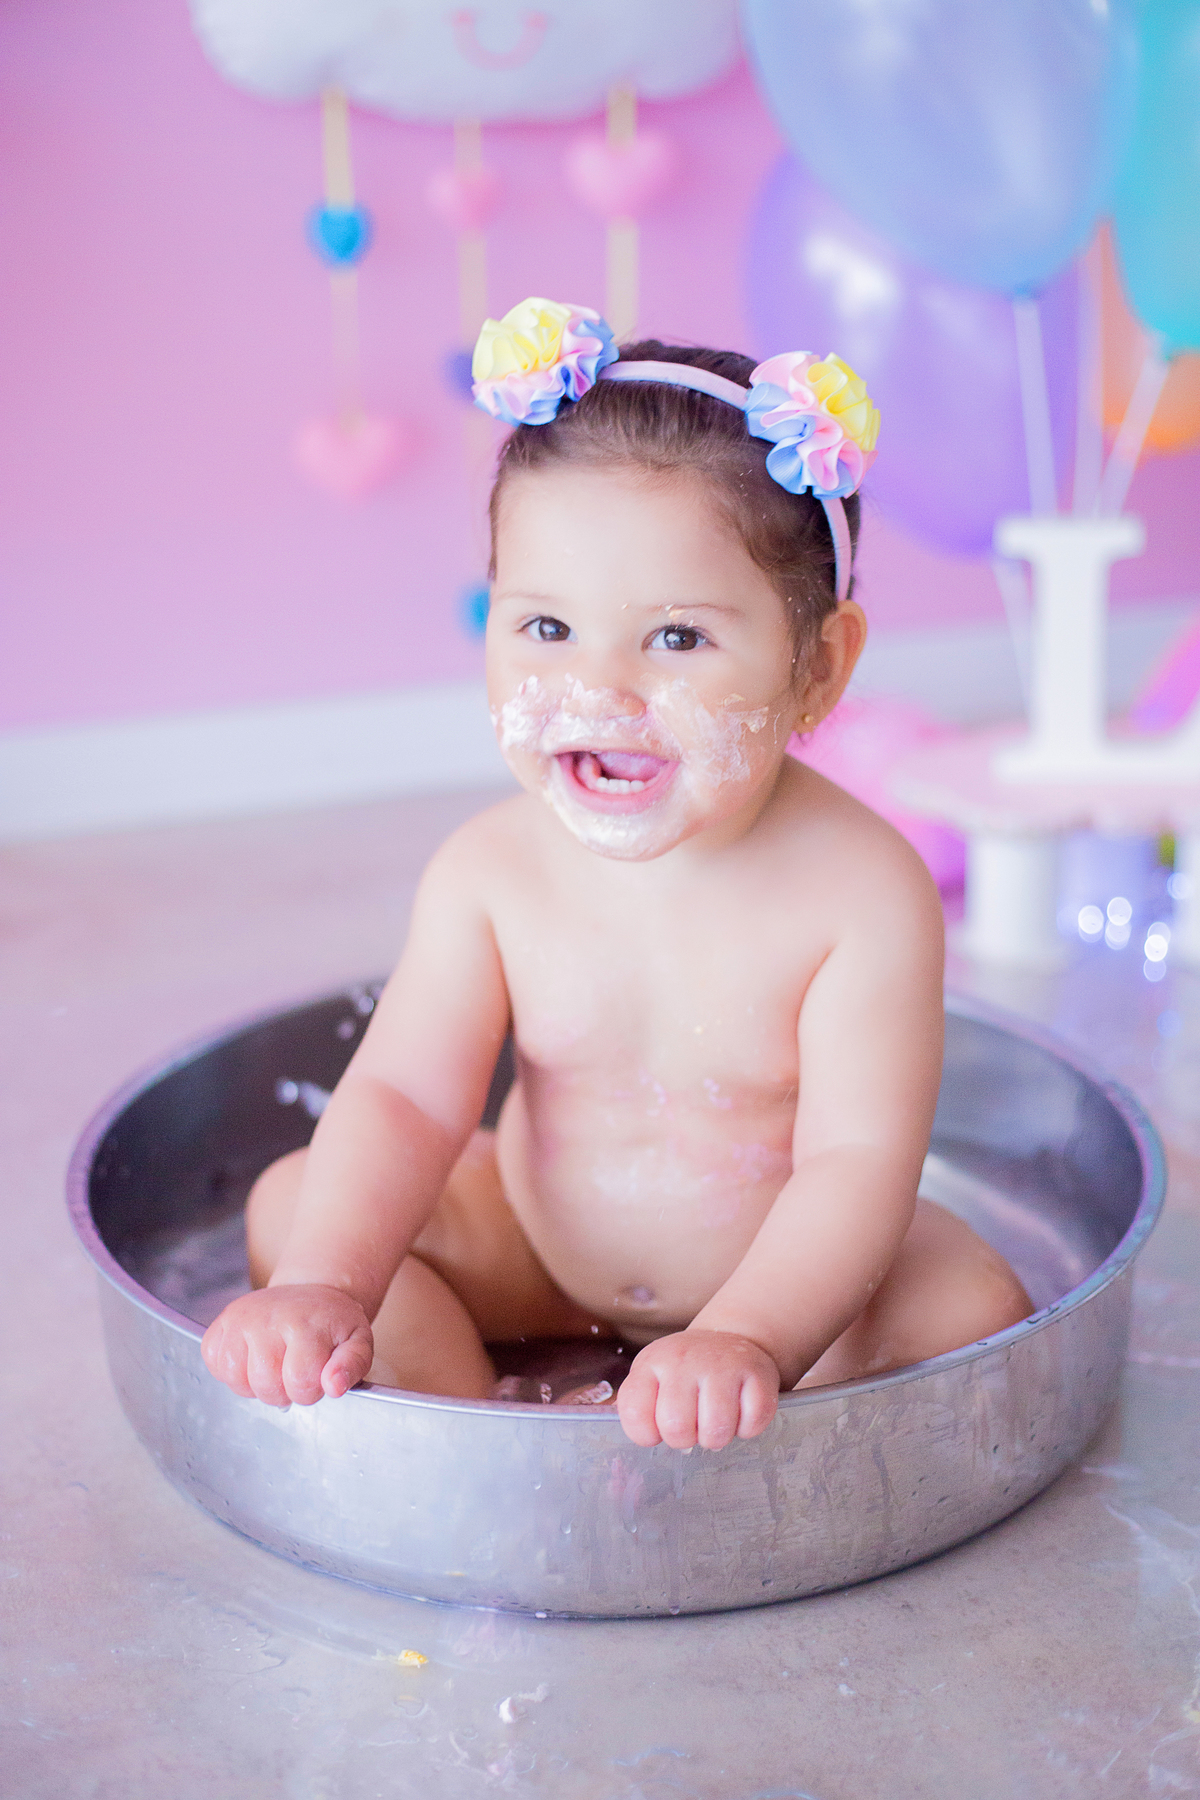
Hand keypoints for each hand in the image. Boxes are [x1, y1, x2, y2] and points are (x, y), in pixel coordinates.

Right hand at [200, 1284, 373, 1407]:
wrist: (312, 1291)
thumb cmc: (333, 1324)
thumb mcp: (357, 1341)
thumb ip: (352, 1366)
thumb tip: (333, 1386)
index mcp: (306, 1324)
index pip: (300, 1383)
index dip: (309, 1391)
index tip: (315, 1376)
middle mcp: (269, 1317)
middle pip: (265, 1384)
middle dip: (282, 1392)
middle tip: (294, 1373)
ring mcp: (241, 1317)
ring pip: (235, 1377)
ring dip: (255, 1385)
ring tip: (274, 1369)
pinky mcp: (223, 1320)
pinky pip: (214, 1363)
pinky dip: (231, 1372)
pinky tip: (252, 1360)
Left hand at [616, 1329, 779, 1450]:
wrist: (729, 1338)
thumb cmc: (686, 1372)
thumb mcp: (652, 1378)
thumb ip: (640, 1408)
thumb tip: (647, 1437)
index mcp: (652, 1363)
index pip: (634, 1413)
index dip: (647, 1434)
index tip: (659, 1427)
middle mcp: (684, 1359)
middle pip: (677, 1429)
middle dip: (687, 1439)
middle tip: (693, 1424)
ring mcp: (722, 1364)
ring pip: (716, 1431)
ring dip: (717, 1437)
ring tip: (716, 1419)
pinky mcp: (757, 1373)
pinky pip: (752, 1424)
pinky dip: (747, 1428)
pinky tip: (740, 1410)